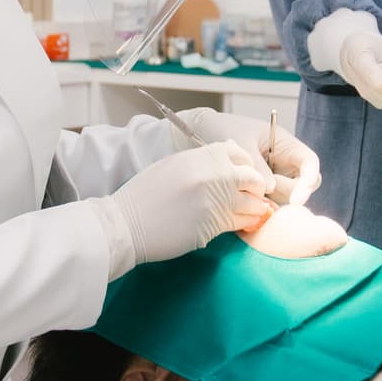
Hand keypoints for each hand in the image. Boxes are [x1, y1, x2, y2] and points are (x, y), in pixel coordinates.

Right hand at [104, 141, 275, 270]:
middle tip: (251, 196)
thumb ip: (202, 161)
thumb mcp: (173, 165)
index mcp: (202, 156)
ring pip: (253, 204)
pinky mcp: (214, 226)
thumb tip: (228, 159)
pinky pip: (241, 223)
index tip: (244, 175)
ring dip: (253, 209)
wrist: (125, 224)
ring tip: (247, 212)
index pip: (240, 154)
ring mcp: (216, 201)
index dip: (246, 166)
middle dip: (256, 188)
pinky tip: (239, 224)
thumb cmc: (145, 195)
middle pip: (253, 179)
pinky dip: (244, 223)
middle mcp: (213, 175)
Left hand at [183, 109, 321, 206]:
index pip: (309, 162)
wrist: (199, 134)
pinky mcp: (259, 190)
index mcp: (284, 144)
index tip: (297, 198)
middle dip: (291, 193)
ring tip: (247, 190)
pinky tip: (244, 202)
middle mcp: (283, 162)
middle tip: (265, 192)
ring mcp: (272, 176)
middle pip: (303, 184)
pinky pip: (268, 202)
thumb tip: (270, 189)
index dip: (309, 180)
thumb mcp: (242, 143)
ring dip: (273, 200)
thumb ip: (257, 166)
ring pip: (286, 196)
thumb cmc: (223, 129)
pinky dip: (261, 206)